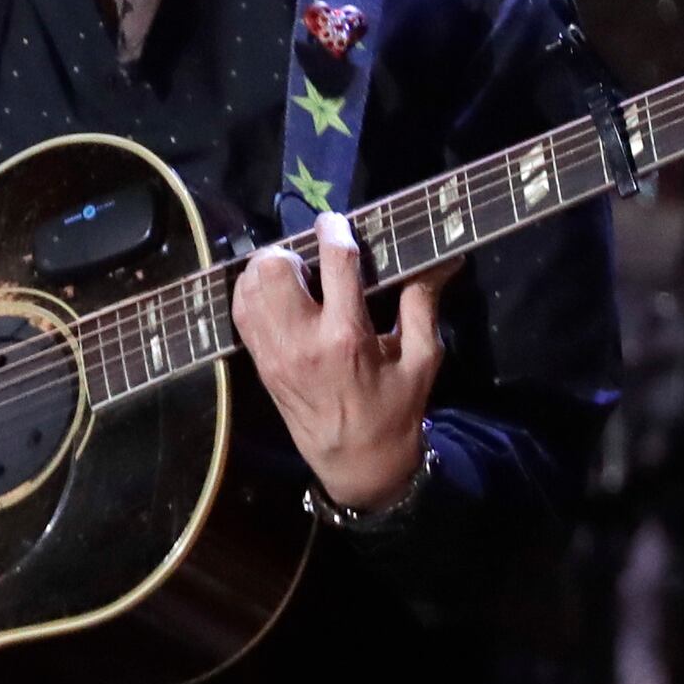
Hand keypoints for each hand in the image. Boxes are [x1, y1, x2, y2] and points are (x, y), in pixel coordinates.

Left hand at [230, 212, 450, 511]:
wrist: (355, 461)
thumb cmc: (394, 408)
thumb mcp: (422, 359)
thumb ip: (423, 304)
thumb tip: (443, 259)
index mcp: (347, 337)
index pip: (335, 263)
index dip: (335, 230)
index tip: (337, 221)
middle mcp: (301, 341)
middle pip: (274, 268)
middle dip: (293, 251)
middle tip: (313, 260)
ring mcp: (272, 352)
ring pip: (249, 285)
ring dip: (270, 269)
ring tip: (297, 277)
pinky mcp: (258, 362)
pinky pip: (241, 310)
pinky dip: (254, 291)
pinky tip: (279, 295)